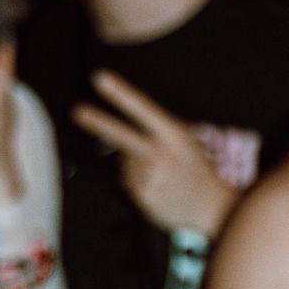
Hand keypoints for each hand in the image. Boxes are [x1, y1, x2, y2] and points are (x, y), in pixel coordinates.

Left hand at [72, 72, 237, 238]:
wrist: (211, 208)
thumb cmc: (198, 170)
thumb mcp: (186, 141)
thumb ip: (157, 132)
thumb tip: (122, 136)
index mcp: (173, 135)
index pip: (142, 109)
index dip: (120, 93)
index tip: (101, 79)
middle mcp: (159, 155)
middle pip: (122, 135)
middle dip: (98, 122)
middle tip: (77, 111)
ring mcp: (149, 177)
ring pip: (126, 160)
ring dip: (136, 162)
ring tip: (162, 172)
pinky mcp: (142, 196)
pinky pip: (128, 179)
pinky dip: (138, 179)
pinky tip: (157, 184)